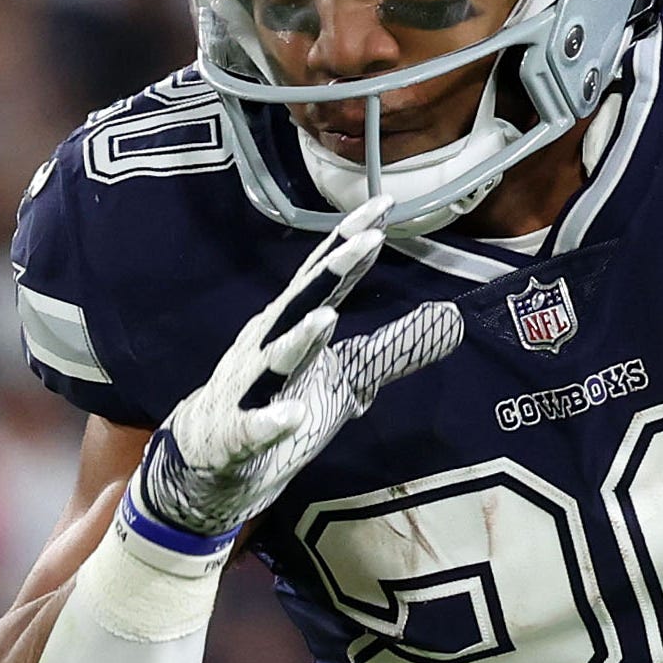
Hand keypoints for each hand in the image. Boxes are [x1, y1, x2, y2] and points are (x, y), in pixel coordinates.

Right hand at [137, 195, 464, 545]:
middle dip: (333, 270)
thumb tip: (451, 320)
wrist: (211, 459)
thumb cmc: (280, 404)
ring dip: (299, 339)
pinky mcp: (236, 436)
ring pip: (274, 359)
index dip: (352, 241)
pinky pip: (252, 428)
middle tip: (368, 238)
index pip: (325, 275)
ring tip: (327, 318)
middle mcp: (267, 345)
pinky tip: (290, 415)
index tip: (385, 204)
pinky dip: (269, 421)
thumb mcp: (348, 377)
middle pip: (302, 300)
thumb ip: (393, 348)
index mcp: (293, 325)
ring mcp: (247, 389)